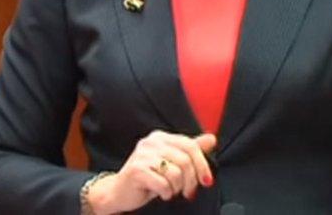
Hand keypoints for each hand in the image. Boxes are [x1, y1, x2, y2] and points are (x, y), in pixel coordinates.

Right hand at [86, 131, 215, 213]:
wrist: (119, 192)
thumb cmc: (147, 177)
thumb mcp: (171, 162)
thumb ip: (190, 150)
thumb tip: (212, 139)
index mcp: (161, 137)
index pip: (190, 145)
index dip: (202, 164)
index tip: (206, 181)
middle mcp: (151, 142)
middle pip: (185, 160)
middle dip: (191, 181)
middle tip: (188, 192)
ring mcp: (142, 155)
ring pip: (176, 173)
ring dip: (177, 188)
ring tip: (170, 190)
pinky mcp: (137, 170)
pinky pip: (163, 184)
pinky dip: (166, 193)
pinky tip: (160, 193)